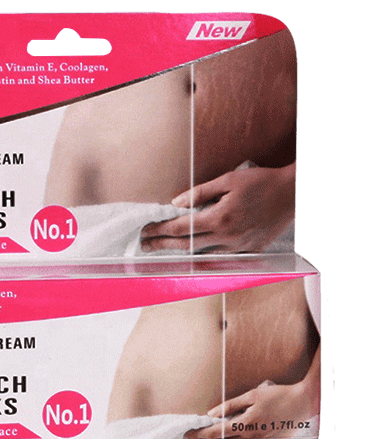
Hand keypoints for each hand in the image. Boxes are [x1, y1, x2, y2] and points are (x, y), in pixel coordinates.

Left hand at [140, 163, 294, 252]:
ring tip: (162, 249)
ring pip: (202, 254)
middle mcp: (227, 236)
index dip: (160, 230)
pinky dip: (204, 256)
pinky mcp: (249, 251)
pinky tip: (193, 255)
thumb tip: (176, 203)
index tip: (145, 231)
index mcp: (219, 218)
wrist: (293, 194)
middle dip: (163, 245)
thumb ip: (200, 192)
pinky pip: (221, 257)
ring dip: (180, 252)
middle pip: (186, 245)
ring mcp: (238, 247)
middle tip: (145, 245)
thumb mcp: (228, 180)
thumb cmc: (260, 182)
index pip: (181, 228)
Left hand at [184, 379, 316, 438]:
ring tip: (206, 438)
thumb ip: (231, 405)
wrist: (304, 402)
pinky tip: (231, 436)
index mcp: (247, 425)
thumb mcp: (252, 396)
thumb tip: (212, 414)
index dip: (201, 434)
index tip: (188, 435)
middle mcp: (253, 437)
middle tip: (192, 438)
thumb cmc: (278, 395)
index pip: (218, 432)